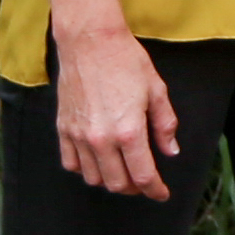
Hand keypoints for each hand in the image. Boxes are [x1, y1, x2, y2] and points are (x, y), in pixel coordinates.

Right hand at [53, 20, 176, 201]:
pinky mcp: (63, 128)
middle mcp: (102, 139)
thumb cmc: (126, 61)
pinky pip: (71, 163)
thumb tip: (171, 151)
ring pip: (94, 178)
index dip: (156, 191)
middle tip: (145, 182)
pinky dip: (86, 169)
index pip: (143, 176)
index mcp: (129, 131)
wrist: (90, 41)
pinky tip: (98, 160)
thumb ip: (165, 125)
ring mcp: (79, 135)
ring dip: (111, 180)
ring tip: (123, 171)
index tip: (162, 193)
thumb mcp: (156, 90)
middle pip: (118, 184)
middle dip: (135, 189)